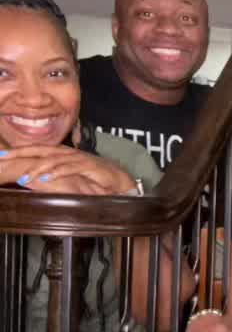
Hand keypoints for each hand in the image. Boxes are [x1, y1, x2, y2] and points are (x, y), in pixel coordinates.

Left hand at [0, 146, 135, 194]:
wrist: (120, 181)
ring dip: (35, 168)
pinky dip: (54, 173)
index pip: (37, 150)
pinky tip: (44, 179)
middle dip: (19, 153)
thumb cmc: (96, 179)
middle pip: (39, 150)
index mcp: (62, 154)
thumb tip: (36, 181)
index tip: (1, 155)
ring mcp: (77, 158)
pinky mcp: (87, 166)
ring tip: (22, 177)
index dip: (19, 151)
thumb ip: (56, 176)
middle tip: (2, 157)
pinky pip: (68, 168)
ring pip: (52, 160)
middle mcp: (67, 153)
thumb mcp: (71, 177)